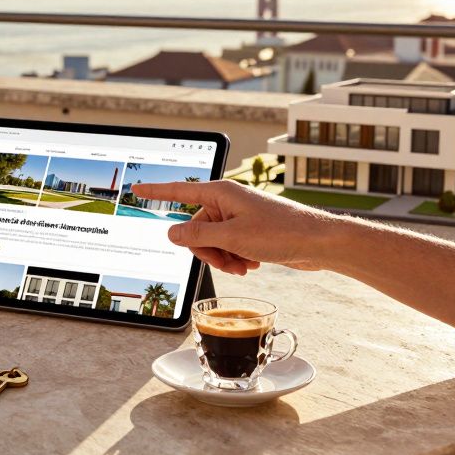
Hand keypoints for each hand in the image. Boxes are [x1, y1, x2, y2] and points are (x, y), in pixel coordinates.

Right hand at [131, 180, 342, 274]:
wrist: (318, 243)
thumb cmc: (282, 232)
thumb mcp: (233, 237)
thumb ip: (198, 236)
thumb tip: (172, 232)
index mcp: (221, 193)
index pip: (179, 191)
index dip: (155, 191)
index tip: (136, 188)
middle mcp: (228, 202)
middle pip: (196, 228)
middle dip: (207, 250)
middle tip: (227, 262)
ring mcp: (239, 217)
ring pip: (212, 241)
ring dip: (223, 258)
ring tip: (243, 266)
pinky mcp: (249, 231)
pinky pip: (228, 246)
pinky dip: (235, 258)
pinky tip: (251, 264)